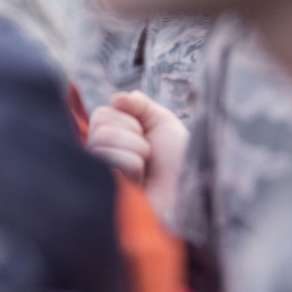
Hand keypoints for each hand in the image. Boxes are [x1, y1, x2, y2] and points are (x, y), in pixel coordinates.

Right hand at [87, 90, 188, 217]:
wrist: (193, 193)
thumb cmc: (179, 162)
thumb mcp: (162, 122)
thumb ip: (139, 104)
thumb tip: (115, 98)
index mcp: (112, 139)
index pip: (101, 114)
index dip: (128, 120)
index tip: (146, 134)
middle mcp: (100, 155)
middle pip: (100, 126)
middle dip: (133, 135)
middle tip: (148, 154)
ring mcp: (98, 173)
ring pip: (101, 140)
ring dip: (136, 151)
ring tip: (146, 169)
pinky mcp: (101, 189)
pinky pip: (108, 161)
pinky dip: (132, 166)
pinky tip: (139, 182)